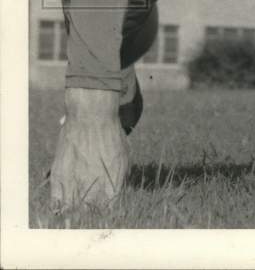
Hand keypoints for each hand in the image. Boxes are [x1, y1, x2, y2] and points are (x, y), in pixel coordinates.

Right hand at [49, 88, 127, 208]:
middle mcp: (94, 185)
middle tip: (89, 212)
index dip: (107, 212)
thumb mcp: (123, 156)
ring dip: (73, 212)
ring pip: (71, 210)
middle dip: (90, 214)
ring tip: (75, 212)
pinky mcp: (59, 176)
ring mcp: (74, 181)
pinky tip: (61, 208)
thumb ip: (118, 177)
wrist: (92, 116)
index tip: (105, 212)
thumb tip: (113, 193)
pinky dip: (58, 208)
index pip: (110, 209)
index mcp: (113, 182)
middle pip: (90, 212)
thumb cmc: (111, 134)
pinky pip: (56, 201)